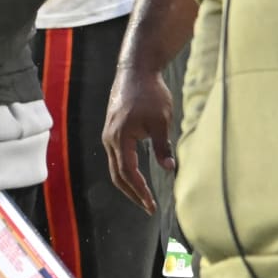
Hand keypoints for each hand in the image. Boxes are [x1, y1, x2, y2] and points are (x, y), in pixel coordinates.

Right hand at [102, 66, 175, 214]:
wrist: (136, 71)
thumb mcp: (161, 121)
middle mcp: (109, 138)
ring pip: (114, 166)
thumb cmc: (149, 93)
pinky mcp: (112, 129)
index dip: (140, 191)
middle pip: (116, 174)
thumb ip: (162, 146)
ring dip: (127, 183)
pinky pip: (115, 156)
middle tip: (148, 207)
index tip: (152, 205)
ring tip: (143, 196)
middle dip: (132, 193)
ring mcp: (108, 133)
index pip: (128, 173)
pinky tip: (136, 174)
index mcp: (120, 137)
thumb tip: (169, 168)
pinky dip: (124, 170)